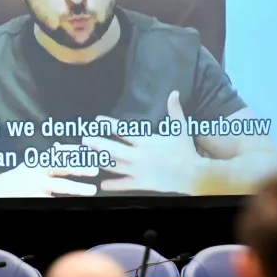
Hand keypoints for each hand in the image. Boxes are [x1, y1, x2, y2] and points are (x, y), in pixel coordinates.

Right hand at [0, 143, 97, 196]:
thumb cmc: (14, 180)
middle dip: (80, 168)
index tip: (88, 151)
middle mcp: (38, 174)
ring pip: (60, 186)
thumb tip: (59, 146)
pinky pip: (52, 201)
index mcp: (38, 164)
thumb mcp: (28, 166)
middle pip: (62, 168)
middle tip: (95, 170)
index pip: (58, 154)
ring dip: (77, 187)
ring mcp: (36, 188)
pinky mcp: (34, 200)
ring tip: (92, 190)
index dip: (74, 152)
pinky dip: (64, 202)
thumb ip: (45, 159)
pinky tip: (76, 204)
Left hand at [82, 91, 204, 193]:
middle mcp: (138, 155)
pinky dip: (113, 184)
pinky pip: (124, 184)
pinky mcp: (141, 183)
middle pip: (112, 148)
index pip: (123, 130)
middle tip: (84, 139)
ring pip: (114, 165)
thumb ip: (174, 110)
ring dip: (101, 161)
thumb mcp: (180, 128)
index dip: (108, 125)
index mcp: (145, 141)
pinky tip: (102, 184)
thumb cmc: (185, 151)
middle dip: (97, 143)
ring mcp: (138, 170)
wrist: (192, 174)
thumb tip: (174, 92)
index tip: (97, 121)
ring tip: (88, 157)